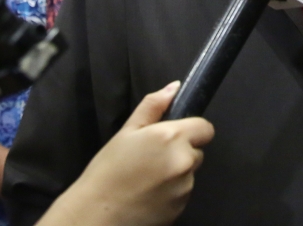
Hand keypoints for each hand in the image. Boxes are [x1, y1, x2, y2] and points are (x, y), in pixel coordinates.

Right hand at [41, 81, 214, 225]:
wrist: (97, 214)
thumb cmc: (108, 170)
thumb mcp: (127, 132)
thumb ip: (153, 106)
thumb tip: (174, 88)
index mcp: (172, 137)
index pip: (205, 128)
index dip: (192, 129)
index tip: (173, 136)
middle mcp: (184, 161)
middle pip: (197, 151)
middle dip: (182, 152)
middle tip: (153, 158)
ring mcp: (185, 187)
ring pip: (190, 173)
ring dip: (176, 173)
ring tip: (147, 178)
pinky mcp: (182, 208)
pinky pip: (183, 193)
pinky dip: (171, 192)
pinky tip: (149, 194)